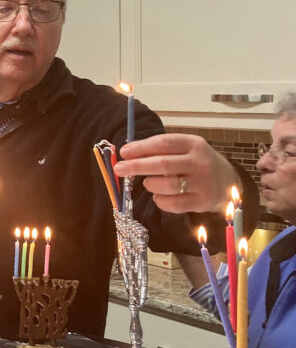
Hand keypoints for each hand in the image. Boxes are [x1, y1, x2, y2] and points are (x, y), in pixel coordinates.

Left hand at [115, 134, 240, 213]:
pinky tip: (159, 195)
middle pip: (162, 164)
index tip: (124, 152)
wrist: (228, 183)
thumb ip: (161, 150)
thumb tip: (128, 153)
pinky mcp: (201, 201)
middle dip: (137, 166)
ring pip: (166, 185)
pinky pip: (172, 204)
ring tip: (148, 182)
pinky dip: (159, 200)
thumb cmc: (197, 164)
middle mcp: (200, 162)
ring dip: (150, 184)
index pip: (164, 143)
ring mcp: (202, 183)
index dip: (141, 148)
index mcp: (194, 144)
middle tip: (119, 168)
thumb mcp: (185, 150)